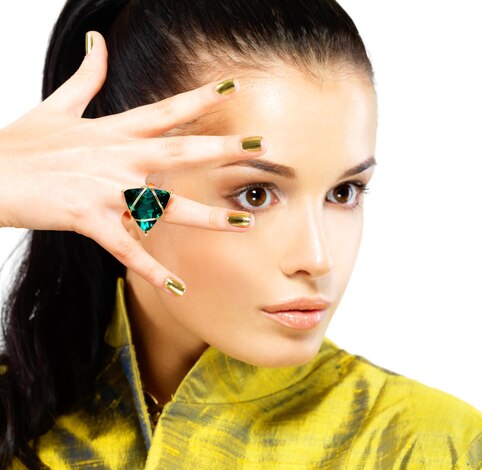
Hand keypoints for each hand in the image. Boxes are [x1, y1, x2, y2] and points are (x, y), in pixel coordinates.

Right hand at [0, 31, 266, 295]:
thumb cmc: (21, 143)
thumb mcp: (58, 105)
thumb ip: (86, 75)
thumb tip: (97, 40)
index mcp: (114, 130)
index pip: (167, 110)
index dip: (201, 98)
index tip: (234, 87)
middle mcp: (117, 157)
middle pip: (179, 150)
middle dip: (223, 148)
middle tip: (261, 146)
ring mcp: (104, 188)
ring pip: (164, 205)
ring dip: (207, 216)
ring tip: (243, 224)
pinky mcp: (86, 218)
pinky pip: (125, 248)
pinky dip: (150, 268)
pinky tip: (177, 286)